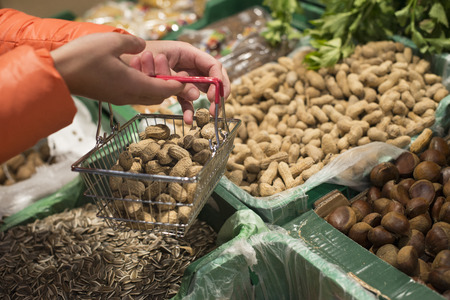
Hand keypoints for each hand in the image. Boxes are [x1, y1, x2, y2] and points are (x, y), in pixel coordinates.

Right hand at [50, 32, 186, 106]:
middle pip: (158, 97)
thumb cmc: (83, 58)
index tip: (186, 79)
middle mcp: (129, 95)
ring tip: (156, 72)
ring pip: (147, 97)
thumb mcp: (112, 42)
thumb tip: (143, 46)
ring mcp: (120, 98)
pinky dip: (143, 87)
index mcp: (133, 84)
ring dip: (155, 87)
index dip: (177, 84)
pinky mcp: (113, 96)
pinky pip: (135, 95)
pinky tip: (139, 74)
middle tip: (172, 74)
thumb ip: (133, 43)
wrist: (58, 73)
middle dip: (168, 87)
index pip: (164, 89)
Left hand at [123, 40, 229, 123]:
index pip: (212, 65)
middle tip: (215, 107)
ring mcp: (183, 76)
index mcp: (187, 52)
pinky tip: (188, 120)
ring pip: (201, 90)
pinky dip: (188, 108)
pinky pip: (186, 98)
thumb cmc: (139, 56)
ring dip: (205, 103)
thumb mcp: (160, 66)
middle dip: (217, 92)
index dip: (218, 80)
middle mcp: (188, 63)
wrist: (120, 61)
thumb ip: (178, 80)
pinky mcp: (176, 87)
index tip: (217, 95)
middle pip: (211, 77)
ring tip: (208, 114)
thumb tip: (195, 94)